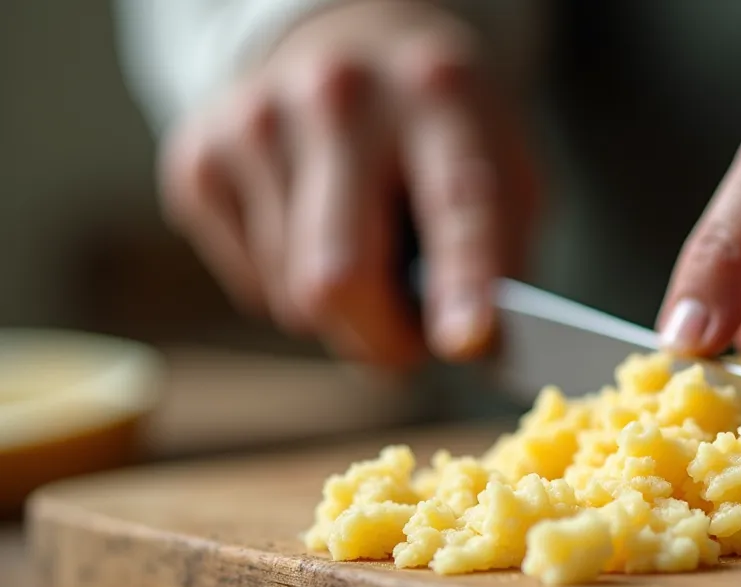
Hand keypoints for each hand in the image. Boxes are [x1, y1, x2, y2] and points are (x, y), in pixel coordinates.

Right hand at [160, 0, 538, 368]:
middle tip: (409, 349)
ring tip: (367, 256)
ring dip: (340, 313)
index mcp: (439, 93)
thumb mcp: (505, 169)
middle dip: (379, 340)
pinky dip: (291, 288)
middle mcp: (340, 96)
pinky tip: (313, 231)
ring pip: (293, 296)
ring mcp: (256, 121)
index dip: (463, 280)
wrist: (346, 47)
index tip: (465, 343)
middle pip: (340, 275)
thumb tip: (475, 348)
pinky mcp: (198, 157)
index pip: (456, 202)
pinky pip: (253, 287)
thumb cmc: (440, 131)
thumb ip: (502, 254)